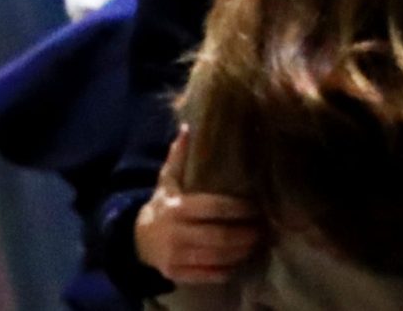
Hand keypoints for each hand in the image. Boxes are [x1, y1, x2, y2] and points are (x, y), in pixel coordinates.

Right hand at [134, 125, 263, 284]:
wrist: (138, 240)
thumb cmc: (162, 206)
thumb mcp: (167, 181)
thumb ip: (178, 157)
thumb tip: (188, 127)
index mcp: (176, 208)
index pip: (214, 208)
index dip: (239, 209)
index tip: (256, 207)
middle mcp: (175, 234)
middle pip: (219, 236)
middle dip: (245, 234)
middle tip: (263, 229)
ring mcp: (175, 257)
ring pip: (216, 257)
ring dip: (241, 251)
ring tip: (257, 242)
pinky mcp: (177, 274)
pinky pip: (208, 274)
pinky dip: (226, 269)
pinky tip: (239, 260)